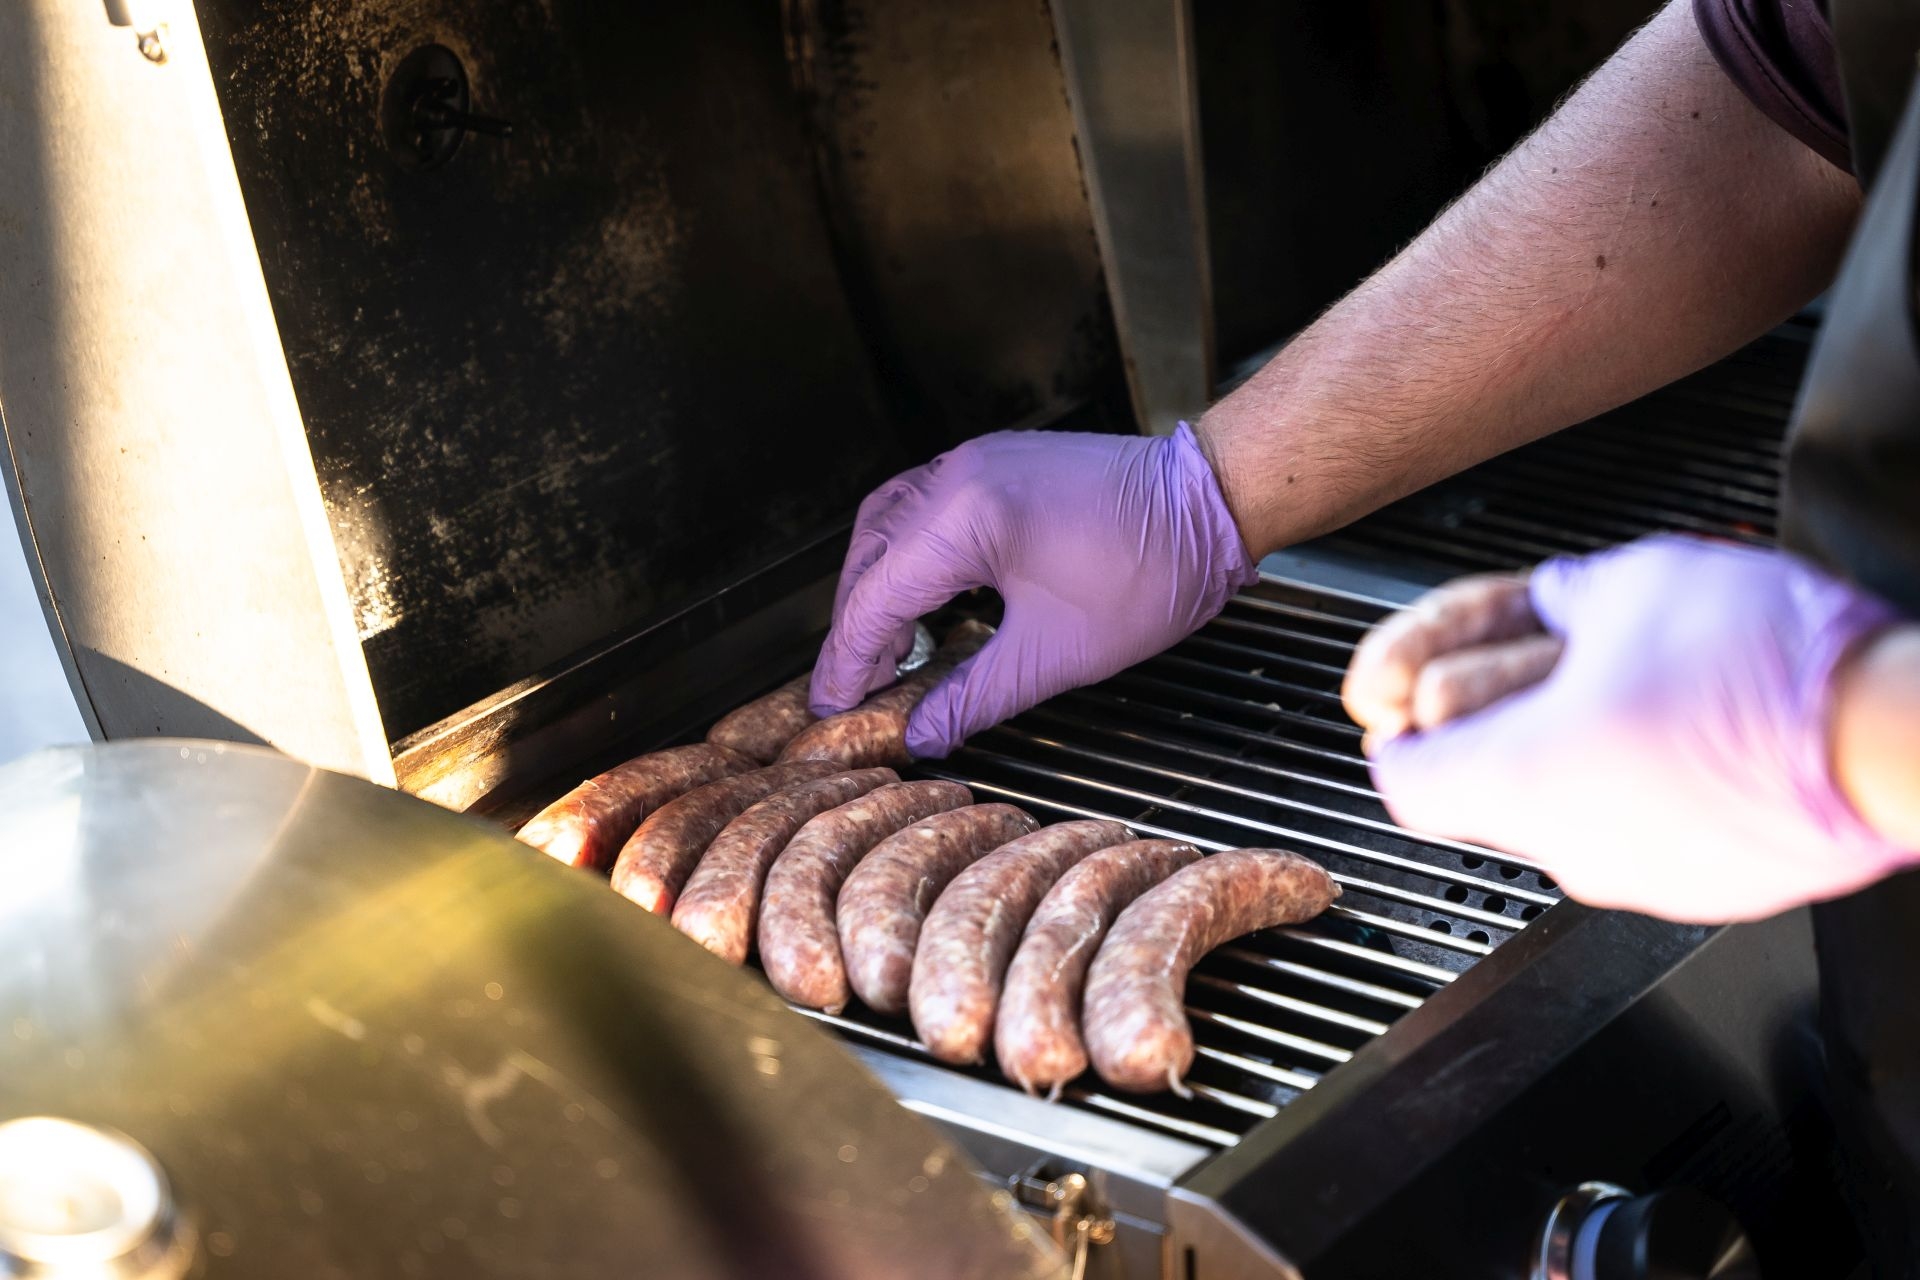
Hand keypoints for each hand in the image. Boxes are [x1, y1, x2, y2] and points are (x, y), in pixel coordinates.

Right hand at [809, 426, 1257, 757]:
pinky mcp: (994, 463)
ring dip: (874, 587)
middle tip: (849, 690)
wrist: (1211, 503)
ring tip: (878, 649)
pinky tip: (919, 597)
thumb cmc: (1152, 569)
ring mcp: (973, 462)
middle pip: (868, 558)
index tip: (834, 708)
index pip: (875, 600)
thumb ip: (974, 698)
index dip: (849, 663)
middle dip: (853, 629)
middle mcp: (957, 477)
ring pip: (886, 526)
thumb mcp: (1056, 656)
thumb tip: (922, 734)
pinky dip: (904, 555)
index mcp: (966, 519)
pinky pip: (921, 507)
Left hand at [1358, 536, 1916, 921]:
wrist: (1893, 736)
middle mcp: (1563, 848)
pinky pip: (1640, 830)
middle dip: (1494, 713)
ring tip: (1633, 677)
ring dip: (1573, 742)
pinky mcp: (1705, 887)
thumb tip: (1545, 603)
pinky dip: (1639, 778)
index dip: (1400, 723)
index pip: (1403, 776)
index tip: (1401, 692)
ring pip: (1564, 807)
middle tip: (1528, 660)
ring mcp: (1637, 877)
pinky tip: (1686, 723)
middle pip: (1482, 785)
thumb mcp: (1629, 583)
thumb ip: (1554, 600)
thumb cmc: (1762, 664)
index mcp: (1516, 778)